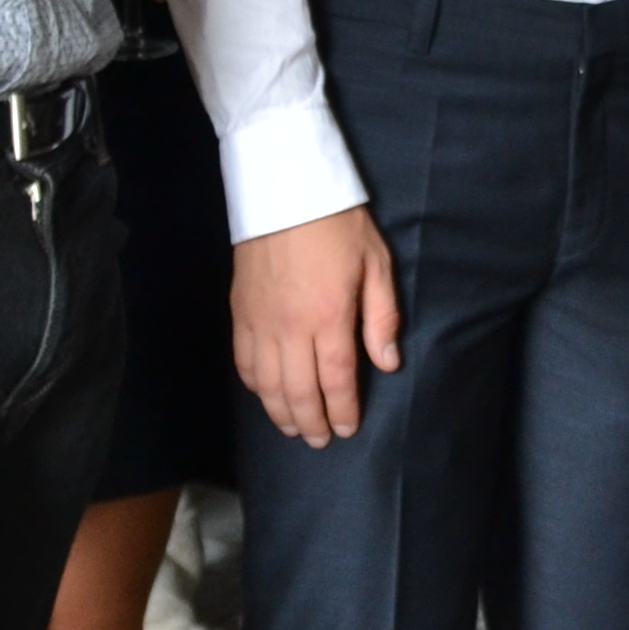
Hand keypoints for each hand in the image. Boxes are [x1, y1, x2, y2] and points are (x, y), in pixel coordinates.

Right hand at [231, 205, 398, 445]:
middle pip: (298, 392)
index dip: (343, 410)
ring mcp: (260, 322)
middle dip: (313, 422)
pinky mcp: (240, 313)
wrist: (284, 189)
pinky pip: (244, 362)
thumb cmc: (338, 223)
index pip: (335, 379)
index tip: (348, 428)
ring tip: (295, 429)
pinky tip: (266, 395)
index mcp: (329, 316)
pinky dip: (255, 387)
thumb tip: (388, 363)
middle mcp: (291, 328)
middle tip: (323, 440)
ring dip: (281, 413)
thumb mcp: (376, 263)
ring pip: (267, 385)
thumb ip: (382, 317)